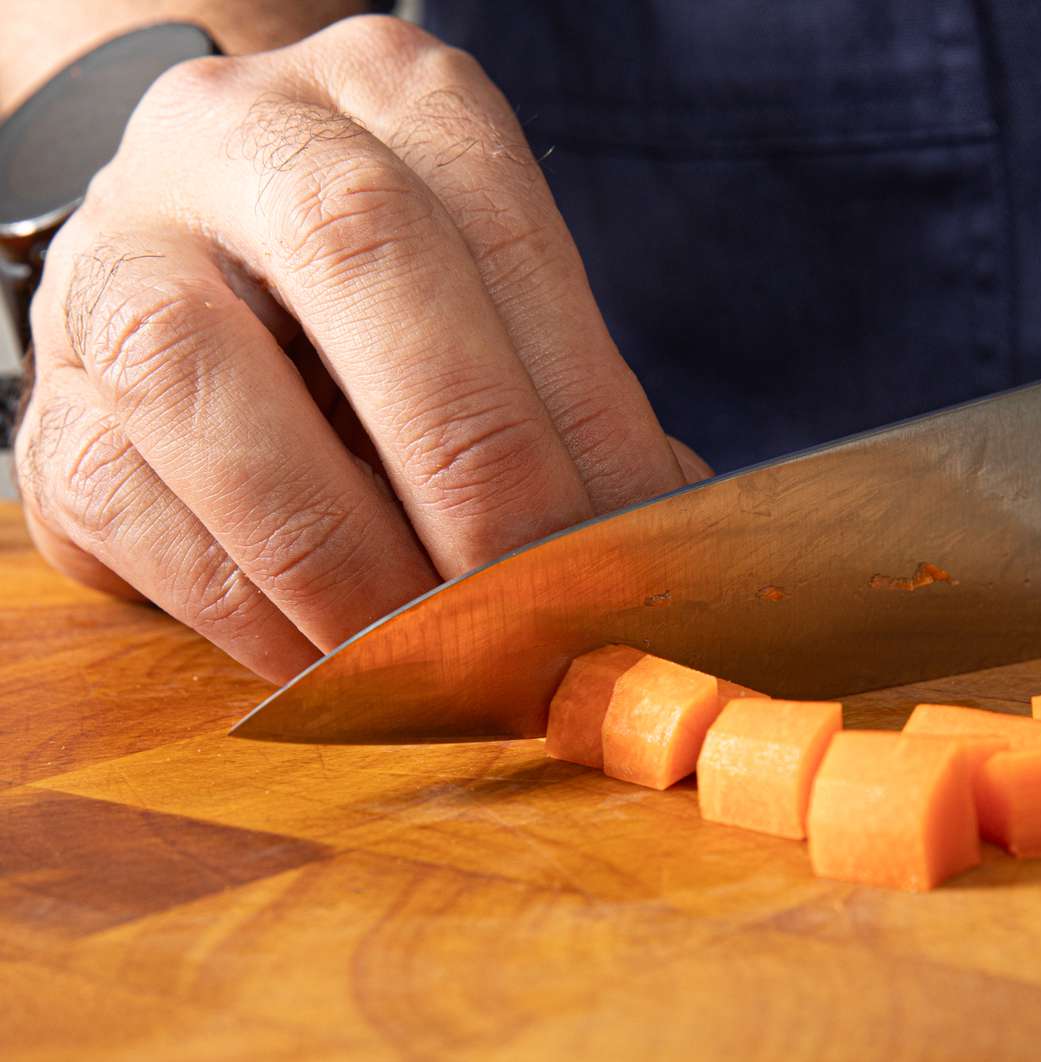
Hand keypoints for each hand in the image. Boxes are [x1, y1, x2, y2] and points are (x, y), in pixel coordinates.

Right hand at [16, 16, 707, 682]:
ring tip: (435, 653)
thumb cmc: (390, 313)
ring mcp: (117, 253)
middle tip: (543, 605)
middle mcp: (240, 134)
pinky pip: (128, 505)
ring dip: (342, 553)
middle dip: (475, 467)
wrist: (202, 264)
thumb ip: (558, 400)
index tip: (634, 549)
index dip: (583, 415)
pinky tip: (332, 657)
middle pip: (363, 253)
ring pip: (199, 373)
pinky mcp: (44, 400)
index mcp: (394, 98)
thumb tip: (652, 534)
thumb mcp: (486, 304)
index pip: (508, 241)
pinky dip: (247, 608)